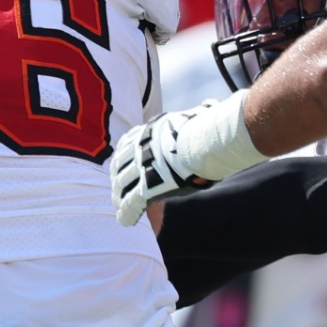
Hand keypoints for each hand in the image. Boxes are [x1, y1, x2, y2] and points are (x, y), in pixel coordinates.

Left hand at [109, 93, 263, 225]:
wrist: (204, 142)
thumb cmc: (207, 129)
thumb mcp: (196, 116)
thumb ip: (197, 115)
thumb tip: (210, 105)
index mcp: (148, 132)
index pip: (128, 144)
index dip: (124, 156)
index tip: (120, 163)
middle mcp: (139, 149)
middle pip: (120, 166)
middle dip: (117, 178)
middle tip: (116, 189)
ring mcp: (140, 169)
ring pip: (121, 186)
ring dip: (119, 198)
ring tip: (119, 207)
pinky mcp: (146, 187)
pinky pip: (131, 203)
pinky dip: (126, 214)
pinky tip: (125, 221)